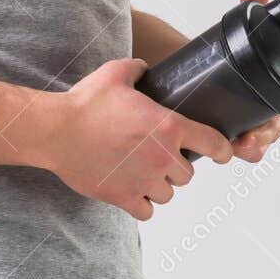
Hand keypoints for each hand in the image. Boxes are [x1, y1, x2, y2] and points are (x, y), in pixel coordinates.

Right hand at [36, 57, 235, 220]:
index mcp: (168, 127)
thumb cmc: (85, 103)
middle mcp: (162, 157)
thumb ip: (137, 68)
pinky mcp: (123, 197)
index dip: (223, 150)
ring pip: (168, 194)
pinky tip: (134, 192)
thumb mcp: (115, 73)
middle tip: (161, 158)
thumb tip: (144, 67)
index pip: (213, 144)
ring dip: (161, 186)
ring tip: (146, 176)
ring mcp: (143, 181)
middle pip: (187, 174)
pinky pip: (147, 211)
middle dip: (177, 167)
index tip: (223, 153)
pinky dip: (143, 204)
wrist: (57, 131)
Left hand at [233, 0, 279, 161]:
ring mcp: (248, 123)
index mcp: (277, 84)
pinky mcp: (227, 136)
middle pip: (279, 124)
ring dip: (257, 145)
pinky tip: (230, 150)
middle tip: (259, 130)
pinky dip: (238, 152)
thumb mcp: (239, 24)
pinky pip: (238, 150)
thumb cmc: (223, 50)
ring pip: (261, 140)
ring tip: (242, 143)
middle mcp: (267, 107)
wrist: (185, 69)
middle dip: (273, 130)